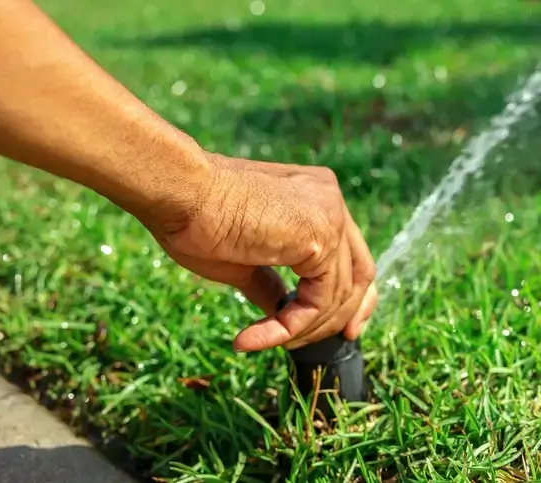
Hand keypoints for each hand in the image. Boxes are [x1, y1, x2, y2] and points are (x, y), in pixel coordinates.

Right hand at [140, 153, 377, 352]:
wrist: (180, 194)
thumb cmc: (198, 219)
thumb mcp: (246, 260)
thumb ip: (272, 282)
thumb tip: (283, 311)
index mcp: (317, 197)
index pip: (352, 254)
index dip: (352, 296)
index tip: (343, 329)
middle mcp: (331, 201)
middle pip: (360, 273)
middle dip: (345, 316)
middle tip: (324, 345)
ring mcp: (331, 216)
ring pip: (339, 294)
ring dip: (302, 329)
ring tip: (258, 341)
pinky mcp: (321, 238)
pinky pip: (318, 301)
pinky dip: (288, 328)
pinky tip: (251, 339)